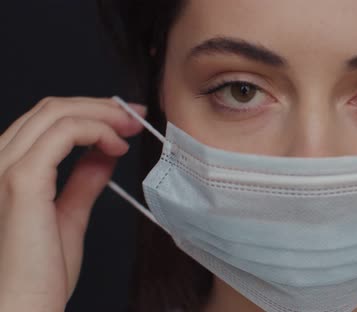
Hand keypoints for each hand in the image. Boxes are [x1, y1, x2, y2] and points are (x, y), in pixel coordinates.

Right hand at [0, 97, 145, 310]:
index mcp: (8, 168)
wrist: (23, 308)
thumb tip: (103, 155)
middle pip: (51, 109)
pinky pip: (63, 133)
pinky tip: (116, 146)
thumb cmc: (40, 275)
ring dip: (102, 114)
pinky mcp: (21, 180)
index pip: (47, 121)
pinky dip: (96, 130)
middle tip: (136, 117)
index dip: (90, 113)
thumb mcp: (68, 216)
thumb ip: (82, 182)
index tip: (126, 121)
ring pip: (56, 113)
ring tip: (132, 129)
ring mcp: (5, 168)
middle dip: (100, 107)